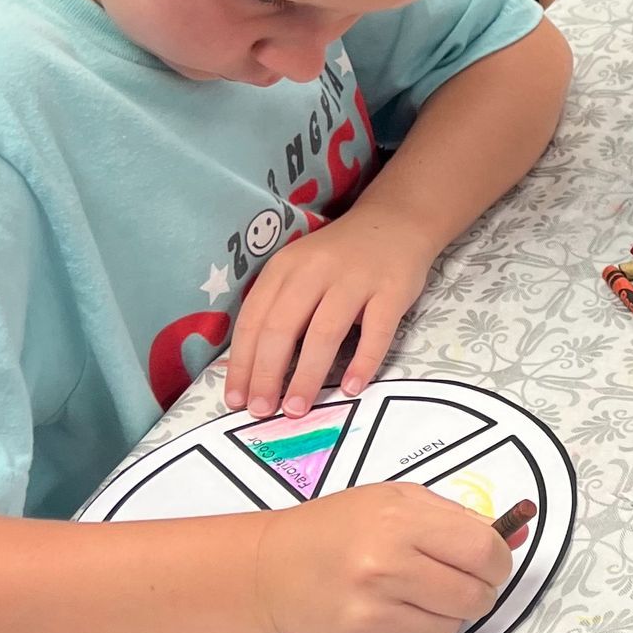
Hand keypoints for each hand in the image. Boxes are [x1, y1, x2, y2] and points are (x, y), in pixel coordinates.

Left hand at [225, 204, 435, 419]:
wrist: (395, 222)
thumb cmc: (339, 258)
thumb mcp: (299, 270)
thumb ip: (278, 308)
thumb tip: (254, 370)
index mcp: (284, 267)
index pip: (254, 320)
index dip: (242, 362)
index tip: (236, 399)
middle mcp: (315, 270)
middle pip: (282, 328)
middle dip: (267, 374)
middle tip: (261, 410)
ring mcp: (356, 279)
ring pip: (324, 333)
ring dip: (306, 376)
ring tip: (296, 408)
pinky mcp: (392, 290)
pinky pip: (376, 332)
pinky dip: (362, 362)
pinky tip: (350, 388)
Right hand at [254, 484, 520, 632]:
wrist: (272, 572)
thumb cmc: (340, 528)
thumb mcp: (396, 501)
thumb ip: (456, 518)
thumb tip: (517, 535)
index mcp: (399, 524)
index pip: (485, 552)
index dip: (498, 560)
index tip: (489, 561)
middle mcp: (385, 571)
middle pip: (477, 596)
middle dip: (478, 590)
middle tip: (454, 579)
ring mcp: (374, 617)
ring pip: (454, 627)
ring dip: (446, 612)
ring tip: (412, 592)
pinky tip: (389, 612)